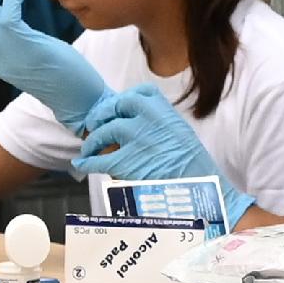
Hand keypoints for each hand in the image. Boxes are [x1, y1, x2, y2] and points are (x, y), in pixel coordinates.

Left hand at [70, 85, 219, 183]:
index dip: (124, 99)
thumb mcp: (182, 135)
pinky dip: (88, 162)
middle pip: (116, 107)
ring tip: (88, 147)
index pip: (140, 93)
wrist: (200, 189)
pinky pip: (99, 159)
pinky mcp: (126, 162)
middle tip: (95, 124)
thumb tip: (145, 128)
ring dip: (93, 140)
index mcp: (165, 112)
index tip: (118, 107)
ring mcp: (136, 139)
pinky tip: (83, 163)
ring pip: (104, 131)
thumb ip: (162, 125)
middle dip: (102, 114)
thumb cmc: (195, 168)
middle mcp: (149, 120)